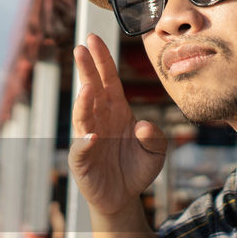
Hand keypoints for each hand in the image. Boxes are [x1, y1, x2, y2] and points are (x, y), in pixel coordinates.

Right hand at [70, 35, 167, 217]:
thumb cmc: (136, 168)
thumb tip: (143, 126)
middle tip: (80, 48)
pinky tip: (92, 136)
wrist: (123, 197)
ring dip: (83, 102)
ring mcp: (88, 138)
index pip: (107, 80)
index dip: (101, 60)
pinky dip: (86, 142)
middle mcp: (99, 120)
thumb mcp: (156, 151)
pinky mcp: (83, 160)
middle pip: (91, 90)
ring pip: (83, 116)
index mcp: (116, 111)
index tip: (93, 40)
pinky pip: (82, 148)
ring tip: (87, 88)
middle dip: (86, 69)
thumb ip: (155, 137)